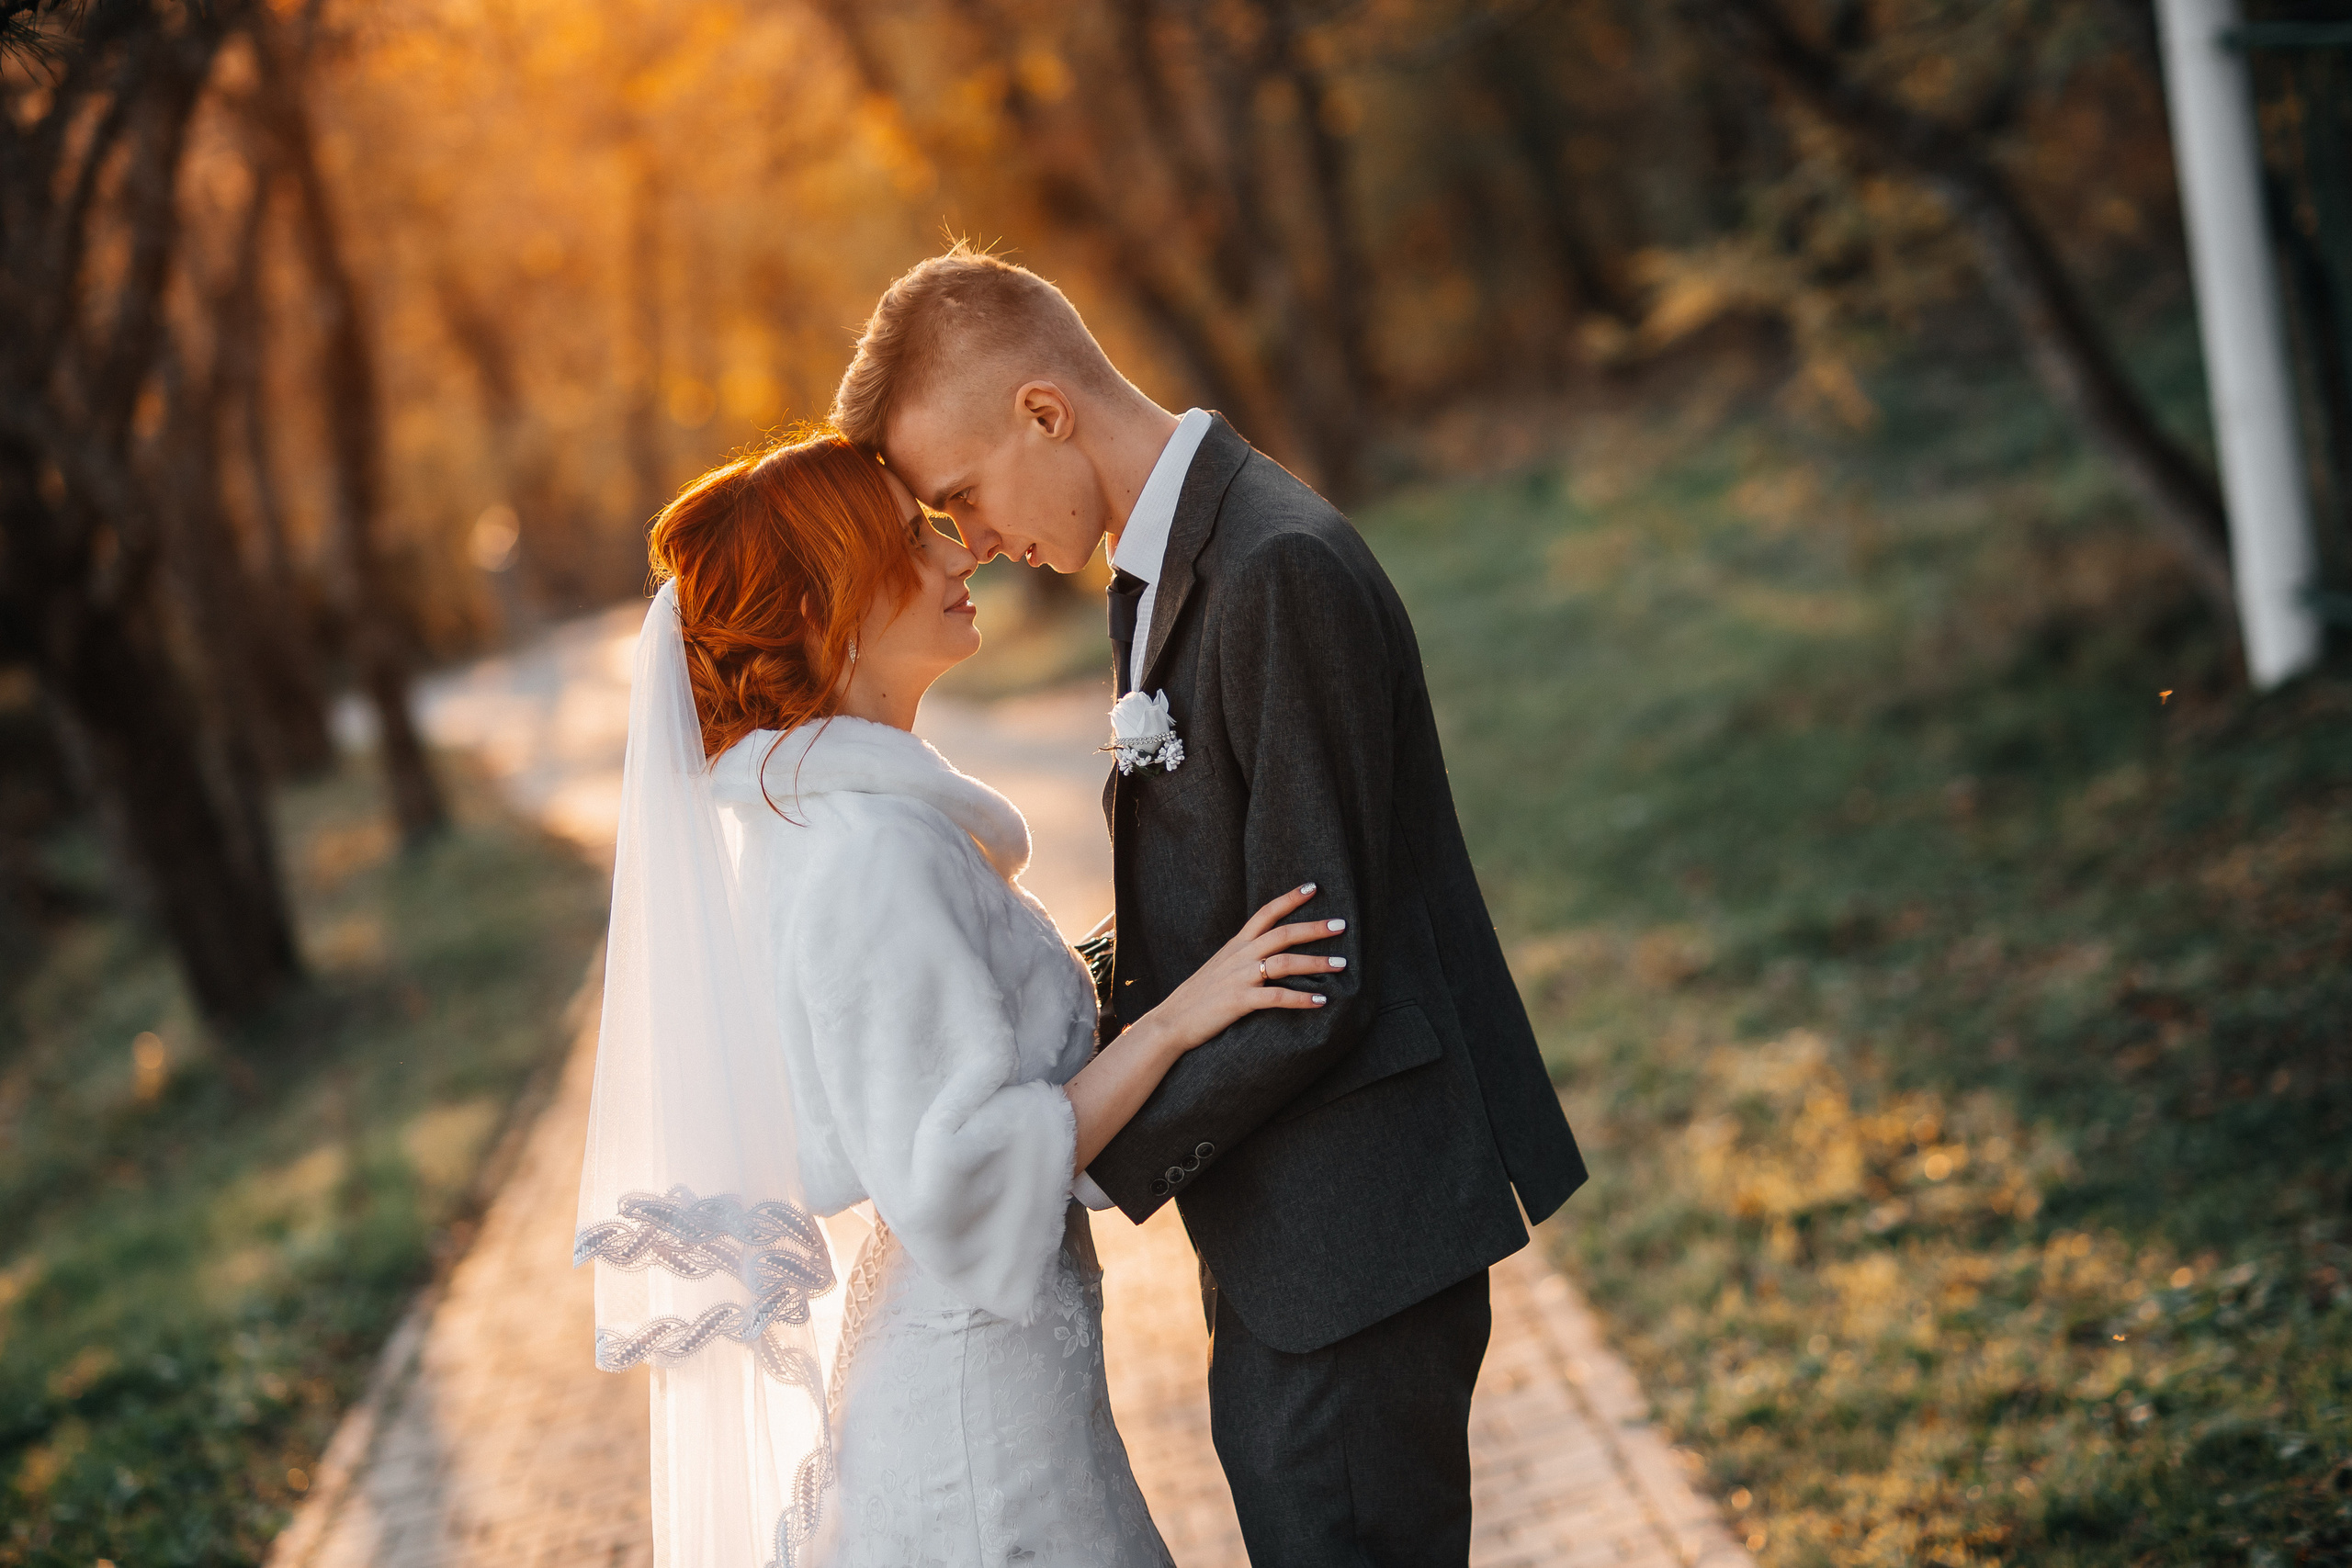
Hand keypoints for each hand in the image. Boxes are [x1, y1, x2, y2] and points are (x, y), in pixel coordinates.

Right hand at [1128, 884, 1346, 1059]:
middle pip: (1283, 934)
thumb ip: (1242, 957)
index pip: (1265, 913)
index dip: (1289, 899)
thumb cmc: (1198, 997)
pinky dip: (1301, 999)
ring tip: (1341, 964)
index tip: (1313, 887)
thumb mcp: (1220, 967)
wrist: (1171, 1021)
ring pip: (1284, 963)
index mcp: (1236, 945)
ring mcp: (1240, 977)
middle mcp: (1240, 956)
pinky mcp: (1239, 1001)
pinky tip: (1321, 1001)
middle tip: (1342, 925)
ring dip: (1316, 962)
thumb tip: (1265, 954)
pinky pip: (1277, 997)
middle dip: (1314, 928)